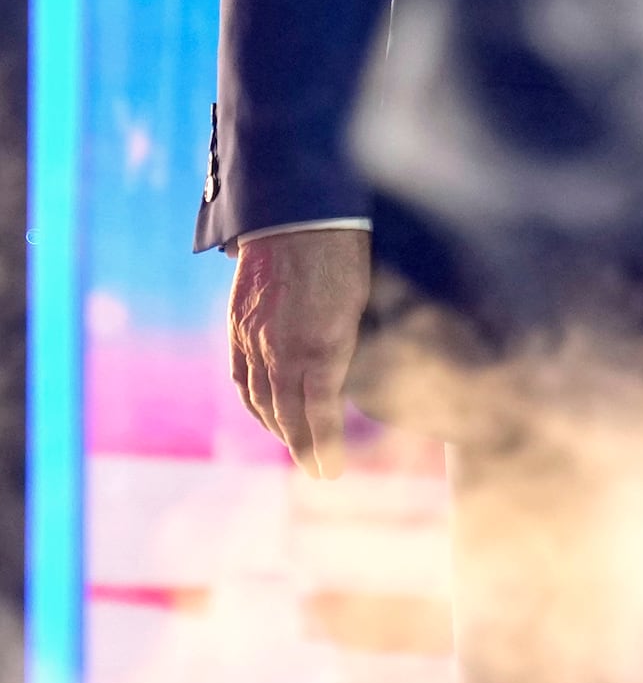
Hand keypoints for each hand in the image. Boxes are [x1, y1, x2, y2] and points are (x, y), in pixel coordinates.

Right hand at [228, 228, 371, 478]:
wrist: (296, 212)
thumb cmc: (345, 254)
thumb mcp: (364, 304)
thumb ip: (355, 349)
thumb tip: (357, 382)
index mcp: (321, 348)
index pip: (320, 415)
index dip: (324, 446)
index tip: (331, 470)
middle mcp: (282, 350)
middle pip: (287, 414)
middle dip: (302, 446)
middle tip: (316, 468)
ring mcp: (254, 338)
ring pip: (261, 399)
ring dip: (277, 428)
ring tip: (294, 445)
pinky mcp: (239, 324)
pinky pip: (242, 376)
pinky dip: (254, 401)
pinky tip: (264, 411)